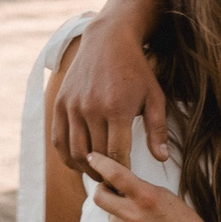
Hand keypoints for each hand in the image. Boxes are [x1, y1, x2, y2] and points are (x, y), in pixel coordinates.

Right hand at [53, 17, 169, 169]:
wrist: (108, 40)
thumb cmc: (136, 71)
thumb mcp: (154, 96)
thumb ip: (157, 130)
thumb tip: (162, 159)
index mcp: (117, 109)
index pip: (117, 154)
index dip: (123, 171)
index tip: (129, 179)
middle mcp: (91, 108)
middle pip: (96, 156)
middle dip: (106, 173)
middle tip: (114, 181)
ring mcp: (72, 106)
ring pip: (75, 152)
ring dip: (86, 168)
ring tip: (98, 173)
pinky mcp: (60, 103)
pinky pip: (59, 140)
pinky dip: (67, 156)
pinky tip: (80, 161)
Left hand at [87, 152, 220, 221]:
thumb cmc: (184, 221)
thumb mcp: (165, 195)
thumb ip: (140, 188)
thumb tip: (116, 182)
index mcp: (147, 196)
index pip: (115, 174)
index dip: (100, 163)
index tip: (92, 158)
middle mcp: (134, 215)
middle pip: (99, 197)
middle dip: (103, 190)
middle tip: (111, 190)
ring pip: (109, 215)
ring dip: (118, 212)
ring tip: (139, 217)